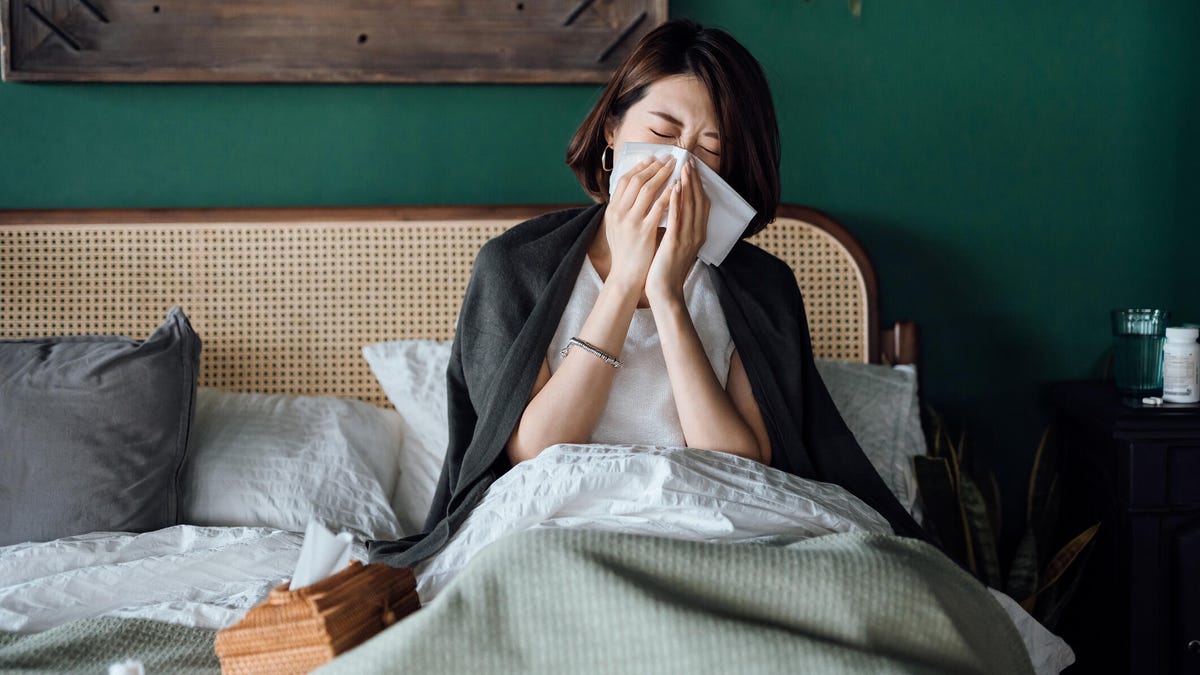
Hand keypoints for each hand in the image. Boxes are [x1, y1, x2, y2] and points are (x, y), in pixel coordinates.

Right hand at [603, 155, 676, 293]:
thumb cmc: (625, 252)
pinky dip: (669, 195)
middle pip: (636, 181)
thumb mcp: (617, 227)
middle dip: (654, 166)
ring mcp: (631, 222)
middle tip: (669, 157)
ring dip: (663, 175)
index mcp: (612, 210)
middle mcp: (619, 213)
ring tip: (675, 166)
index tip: (652, 158)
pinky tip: (678, 187)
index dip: (639, 167)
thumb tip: (632, 191)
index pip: (624, 180)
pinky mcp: (644, 232)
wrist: (625, 276)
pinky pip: (658, 208)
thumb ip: (623, 209)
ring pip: (647, 190)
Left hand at [646, 158, 708, 306]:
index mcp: (698, 234)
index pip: (702, 204)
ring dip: (688, 185)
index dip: (699, 185)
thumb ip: (678, 227)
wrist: (665, 291)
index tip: (693, 169)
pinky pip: (678, 218)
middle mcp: (697, 233)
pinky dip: (677, 201)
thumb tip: (672, 208)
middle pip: (699, 201)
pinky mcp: (676, 243)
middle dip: (694, 180)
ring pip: (690, 206)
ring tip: (683, 167)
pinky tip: (674, 187)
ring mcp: (688, 238)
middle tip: (690, 161)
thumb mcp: (677, 244)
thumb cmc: (667, 268)